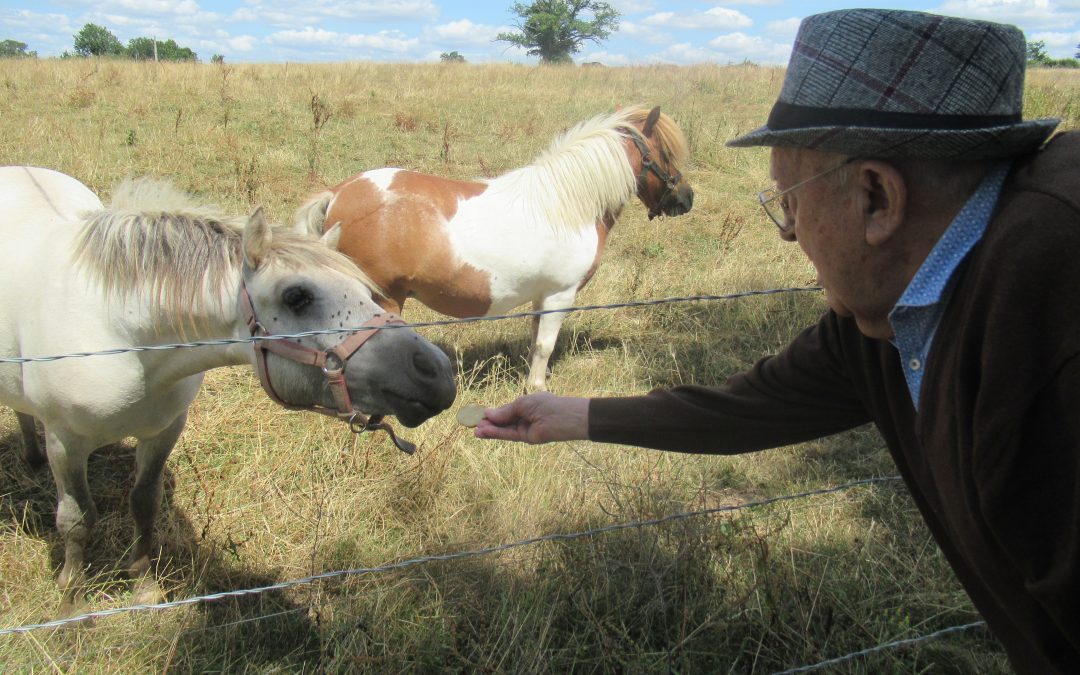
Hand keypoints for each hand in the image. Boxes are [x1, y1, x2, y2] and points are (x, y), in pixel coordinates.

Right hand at [474, 392, 588, 443]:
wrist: (563, 418)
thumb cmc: (545, 405)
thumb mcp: (521, 404)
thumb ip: (505, 412)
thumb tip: (487, 414)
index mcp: (526, 405)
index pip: (506, 410)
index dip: (493, 413)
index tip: (479, 415)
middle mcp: (525, 417)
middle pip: (503, 421)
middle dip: (489, 423)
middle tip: (473, 425)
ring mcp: (526, 428)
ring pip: (504, 429)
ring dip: (490, 430)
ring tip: (475, 430)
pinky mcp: (527, 438)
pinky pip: (509, 435)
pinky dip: (497, 434)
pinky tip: (485, 432)